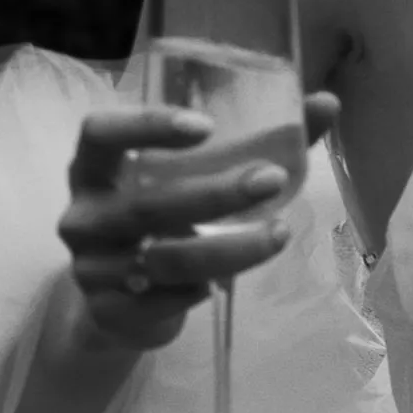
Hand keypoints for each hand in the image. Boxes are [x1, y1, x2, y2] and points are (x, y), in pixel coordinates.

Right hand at [56, 92, 340, 350]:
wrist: (125, 301)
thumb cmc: (171, 215)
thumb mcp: (200, 175)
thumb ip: (262, 139)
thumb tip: (327, 103)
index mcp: (97, 166)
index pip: (101, 133)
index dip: (147, 126)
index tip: (206, 126)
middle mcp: (85, 214)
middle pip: (147, 204)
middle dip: (217, 194)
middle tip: (274, 179)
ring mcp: (91, 266)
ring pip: (166, 259)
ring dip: (230, 249)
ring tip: (279, 233)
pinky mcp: (108, 310)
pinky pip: (165, 301)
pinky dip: (201, 290)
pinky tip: (222, 283)